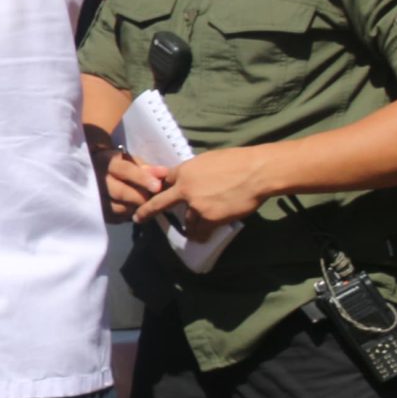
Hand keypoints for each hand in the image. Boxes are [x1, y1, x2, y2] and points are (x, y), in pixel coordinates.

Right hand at [93, 141, 163, 222]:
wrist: (97, 172)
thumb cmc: (121, 165)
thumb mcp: (133, 161)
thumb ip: (147, 168)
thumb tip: (163, 173)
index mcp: (108, 162)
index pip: (125, 170)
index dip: (142, 179)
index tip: (158, 187)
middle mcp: (97, 179)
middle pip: (120, 192)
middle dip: (140, 198)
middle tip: (154, 201)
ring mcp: (94, 195)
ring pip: (116, 207)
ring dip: (134, 209)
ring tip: (145, 206)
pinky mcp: (95, 210)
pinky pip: (113, 217)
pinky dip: (126, 216)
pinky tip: (133, 212)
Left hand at [133, 146, 278, 228]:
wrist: (257, 173)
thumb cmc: (238, 162)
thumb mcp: (209, 160)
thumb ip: (195, 171)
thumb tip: (190, 179)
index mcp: (184, 171)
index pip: (165, 181)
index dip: (160, 188)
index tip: (152, 194)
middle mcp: (184, 189)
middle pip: (160, 203)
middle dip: (147, 212)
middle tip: (139, 218)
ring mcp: (196, 206)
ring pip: (188, 220)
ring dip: (191, 225)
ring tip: (194, 230)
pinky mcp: (209, 218)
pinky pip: (202, 230)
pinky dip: (203, 234)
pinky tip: (203, 237)